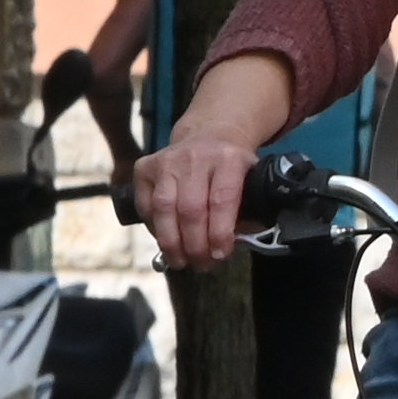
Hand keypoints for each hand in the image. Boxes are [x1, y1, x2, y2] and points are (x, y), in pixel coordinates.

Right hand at [134, 134, 257, 271]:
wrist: (210, 134)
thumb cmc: (232, 167)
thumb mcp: (251, 179)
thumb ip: (248, 210)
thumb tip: (238, 244)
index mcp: (229, 158)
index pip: (222, 200)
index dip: (219, 232)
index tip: (220, 254)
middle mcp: (196, 156)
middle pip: (190, 208)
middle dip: (195, 244)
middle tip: (201, 265)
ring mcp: (167, 160)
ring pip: (164, 208)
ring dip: (171, 242)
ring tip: (181, 261)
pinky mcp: (146, 166)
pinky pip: (146, 205)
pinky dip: (155, 228)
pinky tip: (166, 241)